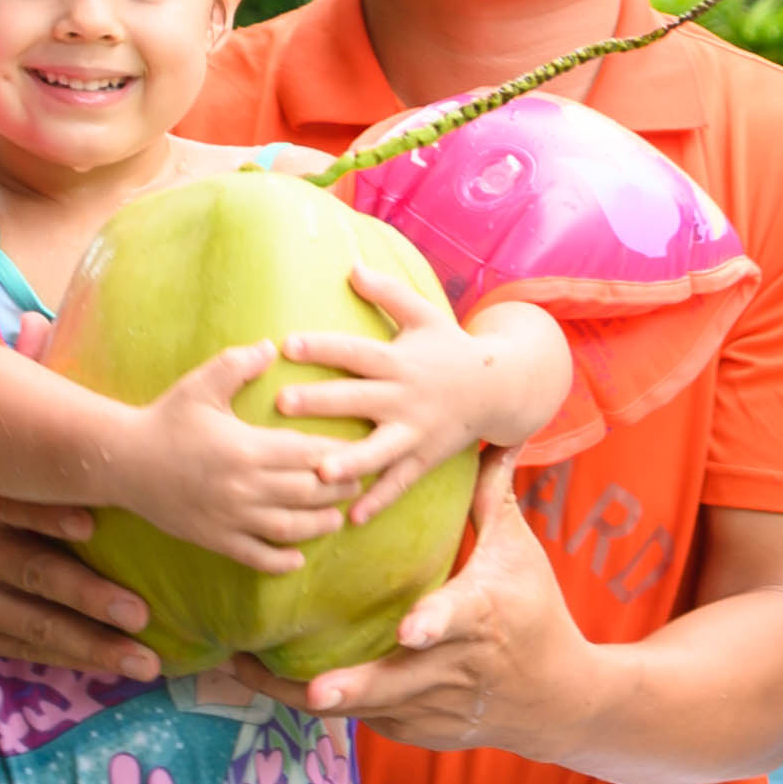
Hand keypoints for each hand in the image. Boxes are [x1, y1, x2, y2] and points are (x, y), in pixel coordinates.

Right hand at [0, 473, 155, 676]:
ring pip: (33, 624)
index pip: (7, 502)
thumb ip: (11, 477)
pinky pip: (22, 648)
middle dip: (90, 596)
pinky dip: (70, 657)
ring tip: (143, 662)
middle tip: (141, 613)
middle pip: (31, 571)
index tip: (91, 522)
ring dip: (94, 645)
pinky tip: (109, 664)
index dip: (48, 513)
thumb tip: (105, 470)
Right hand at [113, 343, 335, 575]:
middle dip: (337, 490)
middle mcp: (243, 486)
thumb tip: (271, 345)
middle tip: (356, 484)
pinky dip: (280, 561)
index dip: (337, 456)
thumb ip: (237, 365)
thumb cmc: (165, 419)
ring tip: (335, 519)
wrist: (122, 461)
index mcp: (246, 448)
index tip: (354, 452)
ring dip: (319, 526)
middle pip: (307, 493)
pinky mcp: (214, 539)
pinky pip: (255, 556)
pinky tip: (297, 558)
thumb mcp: (199, 386)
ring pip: (289, 528)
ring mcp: (229, 517)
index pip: (308, 454)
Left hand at [252, 471, 590, 741]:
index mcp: (481, 616)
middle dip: (354, 688)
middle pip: (397, 682)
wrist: (555, 699)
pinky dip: (322, 706)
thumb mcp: (519, 554)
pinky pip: (363, 718)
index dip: (435, 624)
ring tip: (242, 671)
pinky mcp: (415, 729)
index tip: (410, 632)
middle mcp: (454, 667)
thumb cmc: (536, 614)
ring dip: (303, 694)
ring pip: (364, 707)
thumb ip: (492, 499)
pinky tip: (267, 682)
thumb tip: (493, 437)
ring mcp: (432, 705)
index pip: (458, 619)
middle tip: (313, 688)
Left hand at [274, 280, 566, 515]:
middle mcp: (405, 397)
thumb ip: (388, 293)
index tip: (287, 343)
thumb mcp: (425, 314)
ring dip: (351, 461)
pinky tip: (351, 517)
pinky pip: (400, 483)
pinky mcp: (424, 457)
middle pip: (359, 399)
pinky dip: (379, 500)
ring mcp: (415, 431)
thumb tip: (351, 265)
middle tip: (282, 403)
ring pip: (379, 450)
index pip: (356, 351)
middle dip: (322, 402)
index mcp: (399, 361)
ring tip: (320, 472)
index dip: (323, 346)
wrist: (500, 388)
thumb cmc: (450, 347)